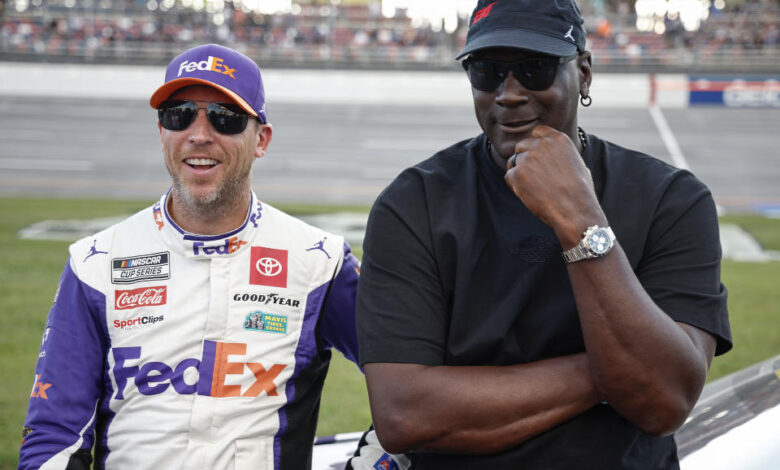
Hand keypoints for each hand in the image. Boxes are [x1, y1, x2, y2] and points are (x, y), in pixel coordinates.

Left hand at [504, 125, 604, 246]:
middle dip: (524, 158)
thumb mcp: (577, 163)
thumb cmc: (580, 191)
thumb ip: (561, 154)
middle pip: (521, 145)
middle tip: (533, 176)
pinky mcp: (517, 173)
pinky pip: (509, 176)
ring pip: (513, 162)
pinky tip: (529, 194)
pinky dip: (515, 186)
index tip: (536, 156)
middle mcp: (541, 144)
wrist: (575, 209)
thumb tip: (554, 155)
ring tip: (534, 188)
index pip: (537, 132)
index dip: (534, 144)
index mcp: (558, 139)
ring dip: (519, 173)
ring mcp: (528, 158)